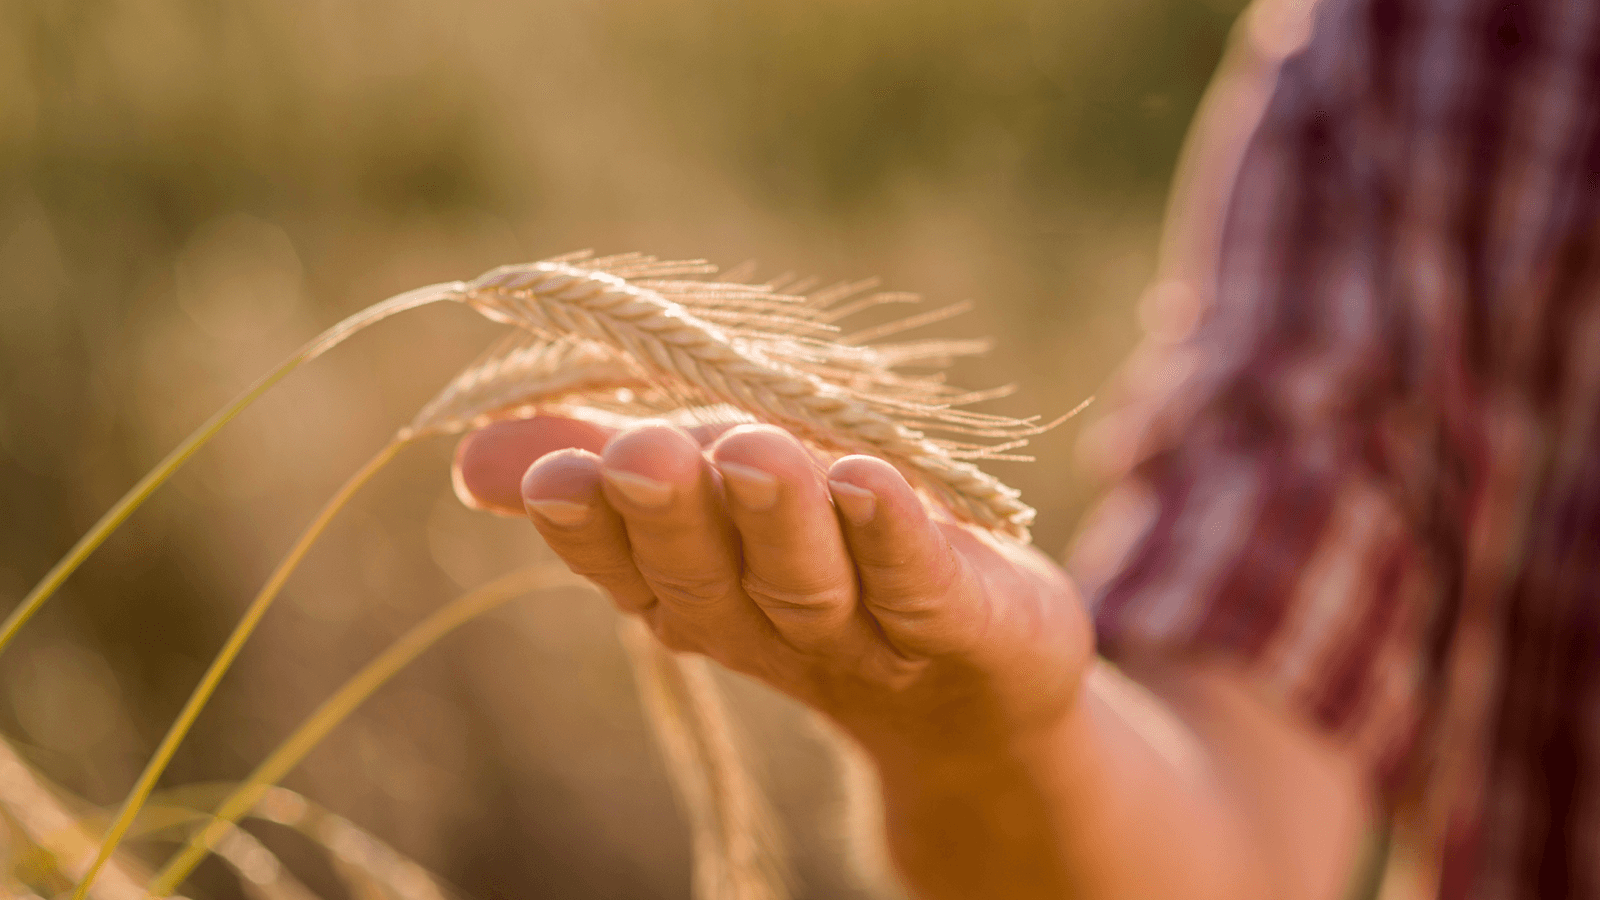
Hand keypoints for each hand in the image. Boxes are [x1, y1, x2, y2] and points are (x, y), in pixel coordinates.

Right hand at [454, 415, 1091, 765]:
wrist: (968, 683)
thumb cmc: (817, 560)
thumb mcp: (707, 513)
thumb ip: (602, 470)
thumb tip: (468, 454)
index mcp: (692, 592)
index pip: (624, 564)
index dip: (585, 525)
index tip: (551, 474)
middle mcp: (762, 621)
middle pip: (707, 577)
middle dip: (671, 515)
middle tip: (640, 456)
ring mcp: (862, 629)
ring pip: (807, 580)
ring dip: (776, 517)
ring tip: (750, 450)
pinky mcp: (960, 617)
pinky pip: (920, 581)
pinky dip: (893, 535)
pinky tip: (871, 479)